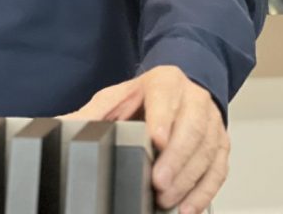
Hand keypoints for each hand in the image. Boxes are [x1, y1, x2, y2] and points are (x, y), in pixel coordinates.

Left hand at [61, 65, 226, 212]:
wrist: (179, 91)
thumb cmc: (146, 98)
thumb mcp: (116, 98)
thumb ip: (92, 114)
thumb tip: (60, 127)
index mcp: (167, 82)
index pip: (167, 99)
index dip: (163, 120)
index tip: (155, 140)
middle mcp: (195, 99)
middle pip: (192, 128)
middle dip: (176, 158)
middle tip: (159, 183)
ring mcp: (212, 122)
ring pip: (208, 151)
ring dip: (189, 180)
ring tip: (168, 201)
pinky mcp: (221, 144)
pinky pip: (218, 170)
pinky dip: (204, 192)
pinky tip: (189, 209)